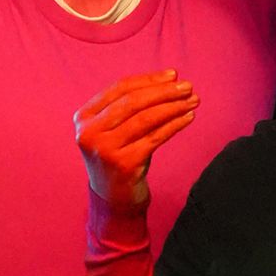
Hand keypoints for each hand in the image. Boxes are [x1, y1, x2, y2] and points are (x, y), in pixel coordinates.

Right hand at [75, 71, 197, 212]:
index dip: (148, 79)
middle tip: (188, 87)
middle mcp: (89, 132)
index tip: (173, 75)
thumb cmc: (119, 156)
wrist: (113, 199)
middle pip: (133, 101)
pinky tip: (188, 118)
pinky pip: (155, 137)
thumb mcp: (114, 129)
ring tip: (192, 101)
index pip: (119, 88)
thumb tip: (169, 80)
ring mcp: (105, 149)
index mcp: (83, 117)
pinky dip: (174, 125)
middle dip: (164, 91)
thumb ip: (130, 106)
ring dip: (173, 106)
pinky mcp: (124, 164)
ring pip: (146, 118)